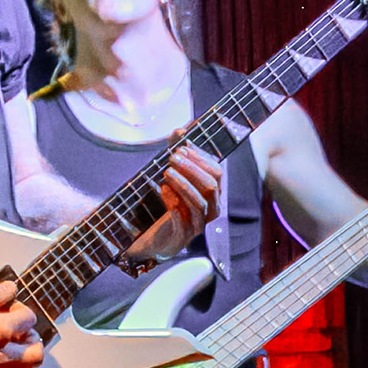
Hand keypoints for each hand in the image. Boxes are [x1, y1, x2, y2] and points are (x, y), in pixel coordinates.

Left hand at [123, 141, 222, 266]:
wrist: (151, 238)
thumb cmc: (166, 204)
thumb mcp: (171, 175)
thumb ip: (176, 154)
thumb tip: (180, 130)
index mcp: (212, 194)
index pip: (216, 172)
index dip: (201, 158)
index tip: (183, 146)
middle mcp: (210, 209)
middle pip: (212, 186)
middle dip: (192, 169)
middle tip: (172, 158)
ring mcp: (198, 224)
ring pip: (199, 202)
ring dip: (183, 183)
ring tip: (166, 172)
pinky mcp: (183, 237)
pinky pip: (183, 219)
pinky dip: (173, 201)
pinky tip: (162, 190)